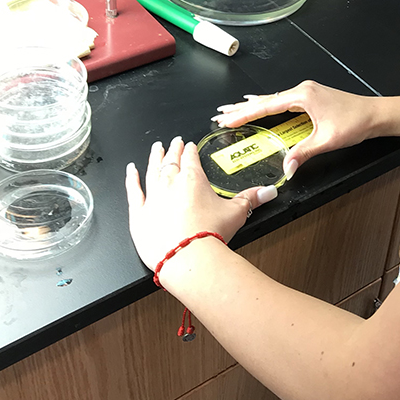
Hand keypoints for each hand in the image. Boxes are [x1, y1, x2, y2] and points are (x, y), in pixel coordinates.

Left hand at [125, 136, 277, 270]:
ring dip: (154, 157)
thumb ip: (251, 199)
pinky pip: (133, 190)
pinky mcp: (139, 213)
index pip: (191, 157)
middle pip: (171, 159)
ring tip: (155, 148)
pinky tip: (131, 171)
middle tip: (174, 142)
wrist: (187, 258)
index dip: (190, 149)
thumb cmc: (209, 235)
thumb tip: (268, 192)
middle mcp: (171, 182)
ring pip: (151, 169)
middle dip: (173, 149)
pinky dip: (132, 178)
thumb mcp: (236, 213)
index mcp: (193, 178)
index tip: (189, 145)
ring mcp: (153, 196)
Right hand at [211, 80, 378, 175]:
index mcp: (303, 96)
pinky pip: (282, 100)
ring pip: (273, 99)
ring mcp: (307, 92)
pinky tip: (261, 104)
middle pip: (265, 100)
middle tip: (221, 114)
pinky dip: (268, 104)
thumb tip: (286, 167)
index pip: (266, 106)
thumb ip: (303, 153)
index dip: (244, 114)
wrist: (376, 114)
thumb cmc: (356, 122)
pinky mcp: (311, 96)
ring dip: (253, 106)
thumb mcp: (326, 141)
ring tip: (233, 109)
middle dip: (242, 108)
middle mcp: (303, 90)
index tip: (227, 119)